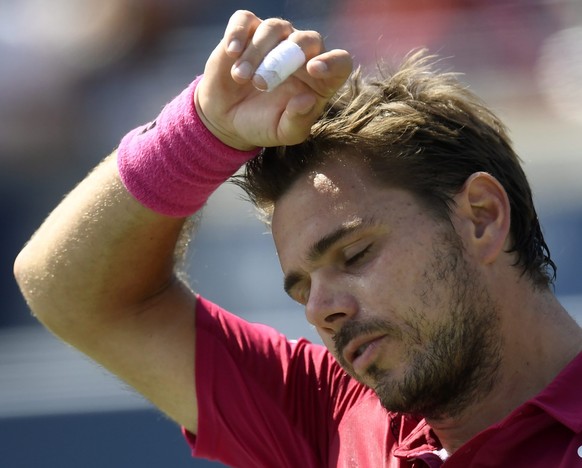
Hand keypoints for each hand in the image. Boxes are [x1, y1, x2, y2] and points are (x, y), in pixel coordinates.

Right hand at [195, 10, 352, 149]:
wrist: (227, 118)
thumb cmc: (262, 124)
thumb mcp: (282, 133)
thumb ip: (298, 121)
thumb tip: (307, 99)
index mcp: (320, 79)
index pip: (340, 62)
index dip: (333, 61)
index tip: (314, 70)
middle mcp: (302, 54)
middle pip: (308, 39)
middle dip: (286, 57)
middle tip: (261, 83)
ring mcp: (276, 39)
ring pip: (275, 28)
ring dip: (257, 52)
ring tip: (241, 77)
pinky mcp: (247, 32)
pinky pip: (246, 20)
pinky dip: (238, 32)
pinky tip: (232, 51)